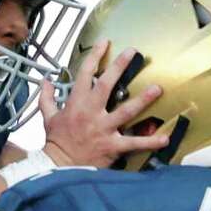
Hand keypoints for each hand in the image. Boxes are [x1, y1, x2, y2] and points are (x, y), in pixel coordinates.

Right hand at [39, 40, 168, 168]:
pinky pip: (134, 144)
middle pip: (107, 85)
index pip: (86, 74)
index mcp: (76, 103)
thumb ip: (46, 97)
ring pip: (126, 111)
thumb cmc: (56, 142)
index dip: (95, 56)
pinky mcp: (112, 146)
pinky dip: (150, 142)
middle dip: (119, 66)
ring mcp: (103, 129)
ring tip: (157, 88)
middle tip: (133, 52)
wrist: (58, 167)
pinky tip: (165, 139)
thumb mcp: (47, 117)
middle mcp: (91, 113)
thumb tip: (45, 81)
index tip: (105, 42)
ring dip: (143, 100)